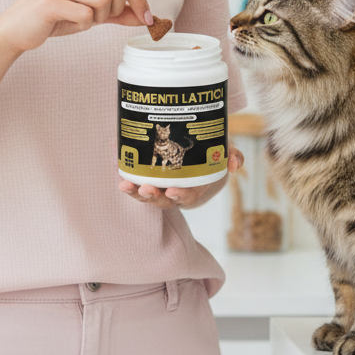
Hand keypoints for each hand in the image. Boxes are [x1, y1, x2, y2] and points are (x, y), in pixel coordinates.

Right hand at [0, 0, 153, 55]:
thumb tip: (147, 17)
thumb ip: (118, 12)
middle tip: (100, 18)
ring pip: (104, 1)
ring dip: (99, 18)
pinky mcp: (51, 0)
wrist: (16, 29)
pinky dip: (83, 25)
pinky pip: (86, 16)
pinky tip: (68, 22)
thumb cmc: (54, 17)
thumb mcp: (91, 11)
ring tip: (81, 19)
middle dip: (117, 9)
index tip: (148, 18)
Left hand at [119, 146, 243, 208]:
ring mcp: (160, 188)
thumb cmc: (211, 155)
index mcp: (194, 189)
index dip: (180, 196)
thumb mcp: (224, 153)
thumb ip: (233, 156)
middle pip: (163, 201)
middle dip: (153, 197)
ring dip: (135, 193)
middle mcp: (175, 192)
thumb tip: (236, 163)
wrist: (198, 153)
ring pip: (147, 196)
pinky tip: (119, 169)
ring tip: (124, 185)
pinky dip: (127, 178)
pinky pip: (137, 183)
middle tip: (145, 189)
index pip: (187, 197)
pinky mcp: (148, 179)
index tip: (172, 191)